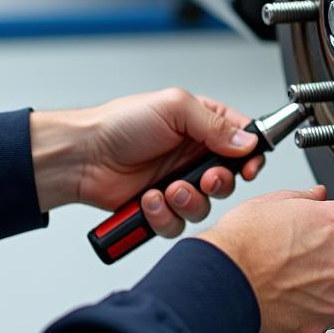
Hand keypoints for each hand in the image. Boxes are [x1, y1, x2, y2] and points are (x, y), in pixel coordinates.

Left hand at [30, 88, 264, 235]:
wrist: (82, 157)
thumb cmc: (120, 124)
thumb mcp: (174, 108)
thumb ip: (215, 124)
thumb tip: (248, 143)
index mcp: (201, 125)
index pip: (241, 141)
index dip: (251, 156)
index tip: (250, 166)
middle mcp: (192, 155)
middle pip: (228, 178)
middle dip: (219, 182)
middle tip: (205, 179)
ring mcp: (177, 183)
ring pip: (205, 206)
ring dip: (189, 201)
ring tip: (168, 189)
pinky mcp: (160, 208)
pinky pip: (177, 224)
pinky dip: (164, 215)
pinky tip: (148, 200)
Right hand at [200, 186, 333, 332]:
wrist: (219, 282)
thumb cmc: (241, 243)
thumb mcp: (275, 202)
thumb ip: (307, 199)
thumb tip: (318, 197)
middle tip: (323, 260)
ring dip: (333, 290)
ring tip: (296, 282)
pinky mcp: (320, 329)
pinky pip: (325, 320)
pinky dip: (313, 314)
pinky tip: (288, 301)